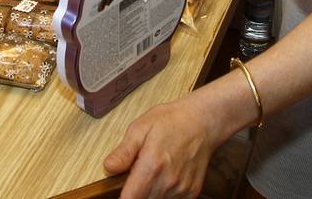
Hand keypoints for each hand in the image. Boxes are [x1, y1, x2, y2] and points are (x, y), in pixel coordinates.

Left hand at [104, 95, 222, 198]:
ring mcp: (181, 189)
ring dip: (150, 194)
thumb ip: (124, 151)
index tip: (122, 189)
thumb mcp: (140, 128)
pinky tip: (165, 178)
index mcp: (152, 166)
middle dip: (135, 193)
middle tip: (137, 176)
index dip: (122, 197)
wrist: (202, 122)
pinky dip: (164, 194)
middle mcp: (168, 182)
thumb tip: (108, 167)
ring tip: (152, 174)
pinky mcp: (191, 192)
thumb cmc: (171, 121)